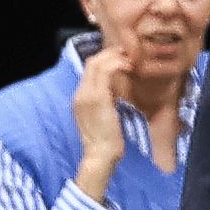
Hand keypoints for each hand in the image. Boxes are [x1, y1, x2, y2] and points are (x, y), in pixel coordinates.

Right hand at [65, 41, 126, 193]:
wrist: (100, 155)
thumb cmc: (105, 140)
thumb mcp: (102, 116)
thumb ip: (104, 102)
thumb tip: (114, 92)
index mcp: (79, 98)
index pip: (88, 70)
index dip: (104, 60)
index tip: (120, 58)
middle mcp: (79, 94)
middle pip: (91, 63)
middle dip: (110, 54)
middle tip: (126, 53)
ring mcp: (86, 95)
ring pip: (97, 64)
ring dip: (115, 58)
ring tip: (130, 60)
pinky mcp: (98, 98)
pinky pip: (106, 73)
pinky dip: (117, 65)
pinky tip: (128, 68)